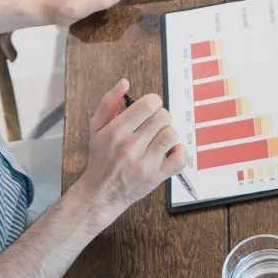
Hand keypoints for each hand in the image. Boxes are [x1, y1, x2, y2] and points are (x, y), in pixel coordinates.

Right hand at [73, 79, 187, 226]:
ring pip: (171, 134)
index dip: (153, 102)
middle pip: (163, 116)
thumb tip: (125, 82)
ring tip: (157, 141)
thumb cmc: (101, 158)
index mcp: (116, 131)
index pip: (149, 104)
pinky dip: (179, 152)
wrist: (100, 194)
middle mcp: (130, 147)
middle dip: (159, 118)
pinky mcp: (156, 177)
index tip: (148, 110)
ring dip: (167, 135)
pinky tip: (168, 153)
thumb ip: (109, 102)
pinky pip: (181, 158)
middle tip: (151, 127)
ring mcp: (144, 163)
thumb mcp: (97, 127)